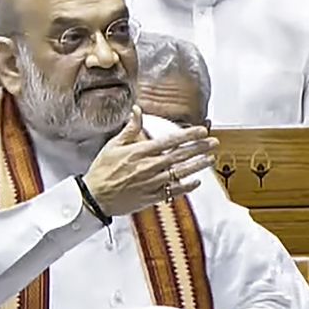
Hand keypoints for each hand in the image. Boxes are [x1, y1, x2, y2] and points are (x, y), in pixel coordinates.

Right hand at [84, 106, 217, 216]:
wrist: (95, 197)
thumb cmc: (102, 170)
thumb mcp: (113, 145)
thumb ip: (130, 128)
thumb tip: (137, 110)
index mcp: (140, 152)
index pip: (170, 141)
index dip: (189, 135)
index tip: (202, 130)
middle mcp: (149, 166)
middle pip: (180, 156)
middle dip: (199, 148)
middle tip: (214, 143)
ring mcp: (152, 183)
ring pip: (180, 173)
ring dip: (198, 165)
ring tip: (210, 159)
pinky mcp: (152, 197)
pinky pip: (174, 192)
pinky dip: (186, 187)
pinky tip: (197, 182)